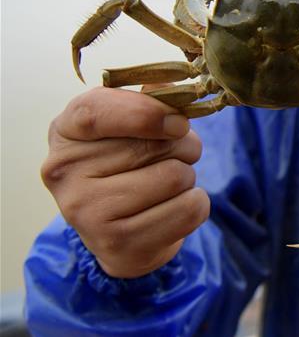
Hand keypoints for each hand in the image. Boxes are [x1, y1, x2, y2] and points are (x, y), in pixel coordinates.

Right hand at [42, 87, 207, 277]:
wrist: (120, 234)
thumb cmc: (126, 165)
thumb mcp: (127, 125)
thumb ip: (149, 101)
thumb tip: (173, 93)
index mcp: (65, 132)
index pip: (96, 112)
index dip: (146, 113)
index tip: (179, 123)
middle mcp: (65, 173)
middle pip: (153, 145)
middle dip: (183, 146)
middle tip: (173, 155)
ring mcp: (86, 213)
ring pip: (176, 176)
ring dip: (188, 176)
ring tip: (167, 184)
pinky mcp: (117, 244)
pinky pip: (189, 209)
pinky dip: (194, 204)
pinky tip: (171, 208)